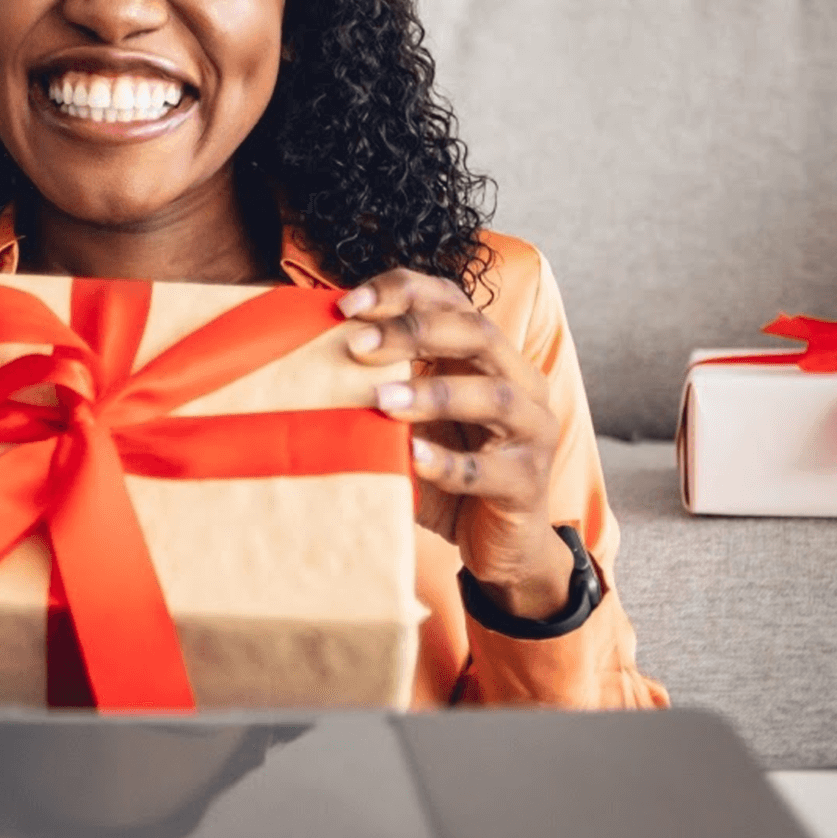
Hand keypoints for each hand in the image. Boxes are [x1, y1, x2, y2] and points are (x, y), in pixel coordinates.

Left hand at [340, 270, 573, 620]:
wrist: (500, 544)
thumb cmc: (449, 473)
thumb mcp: (415, 423)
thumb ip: (383, 389)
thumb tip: (304, 362)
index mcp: (490, 357)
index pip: (453, 301)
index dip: (404, 293)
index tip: (347, 304)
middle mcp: (520, 382)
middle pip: (477, 334)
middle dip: (416, 332)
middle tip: (358, 344)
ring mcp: (533, 432)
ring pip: (494, 396)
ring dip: (434, 393)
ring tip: (381, 399)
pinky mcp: (527, 483)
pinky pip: (488, 470)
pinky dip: (447, 462)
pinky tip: (411, 457)